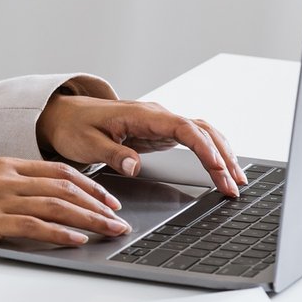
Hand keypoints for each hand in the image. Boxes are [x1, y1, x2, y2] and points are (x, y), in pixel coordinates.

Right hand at [0, 158, 129, 248]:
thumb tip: (27, 203)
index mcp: (0, 165)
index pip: (55, 170)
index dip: (87, 185)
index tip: (107, 199)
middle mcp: (2, 176)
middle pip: (63, 186)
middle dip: (97, 203)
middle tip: (119, 218)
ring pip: (54, 204)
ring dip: (88, 219)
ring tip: (110, 231)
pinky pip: (32, 224)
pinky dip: (59, 232)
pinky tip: (77, 240)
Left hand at [36, 94, 246, 196]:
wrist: (64, 115)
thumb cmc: (74, 126)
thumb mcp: (87, 142)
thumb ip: (112, 154)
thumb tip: (134, 166)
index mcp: (142, 115)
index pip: (184, 128)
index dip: (205, 148)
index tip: (219, 169)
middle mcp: (157, 116)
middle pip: (202, 130)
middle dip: (222, 157)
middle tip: (235, 186)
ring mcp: (161, 123)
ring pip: (203, 133)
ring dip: (222, 154)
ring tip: (237, 180)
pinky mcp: (160, 133)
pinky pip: (194, 139)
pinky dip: (211, 151)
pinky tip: (222, 167)